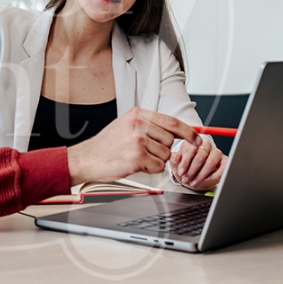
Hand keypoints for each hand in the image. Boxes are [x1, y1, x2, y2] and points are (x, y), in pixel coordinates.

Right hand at [66, 107, 202, 185]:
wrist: (86, 159)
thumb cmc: (107, 146)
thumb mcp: (126, 125)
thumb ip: (149, 126)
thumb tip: (175, 133)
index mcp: (137, 114)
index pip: (172, 121)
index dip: (188, 131)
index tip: (196, 138)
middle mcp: (139, 124)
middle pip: (170, 139)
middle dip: (163, 149)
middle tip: (146, 152)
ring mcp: (138, 139)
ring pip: (165, 154)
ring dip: (155, 160)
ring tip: (136, 158)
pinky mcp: (137, 156)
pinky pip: (157, 166)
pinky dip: (149, 169)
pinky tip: (134, 164)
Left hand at [169, 139, 226, 190]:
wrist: (195, 176)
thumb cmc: (186, 168)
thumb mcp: (176, 165)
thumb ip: (174, 160)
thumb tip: (176, 156)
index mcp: (193, 142)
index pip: (190, 148)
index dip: (185, 162)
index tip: (181, 172)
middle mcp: (206, 145)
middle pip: (200, 156)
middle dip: (192, 170)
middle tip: (187, 179)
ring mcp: (216, 152)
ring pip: (210, 162)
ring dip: (201, 175)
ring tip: (194, 182)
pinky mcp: (225, 161)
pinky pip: (222, 168)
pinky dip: (214, 176)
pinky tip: (206, 180)